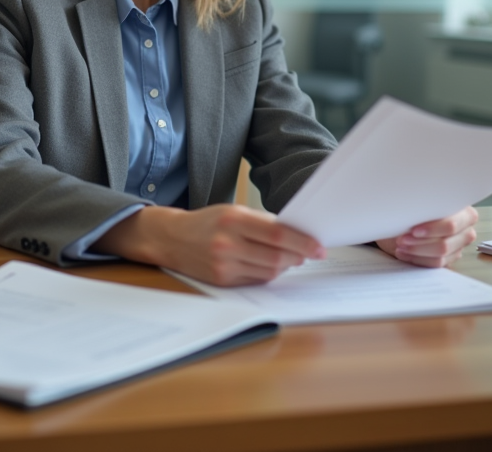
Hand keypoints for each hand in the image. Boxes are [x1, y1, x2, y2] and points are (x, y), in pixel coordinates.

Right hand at [95, 204, 325, 286]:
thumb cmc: (209, 222)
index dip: (303, 243)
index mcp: (233, 220)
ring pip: (269, 271)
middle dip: (299, 257)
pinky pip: (255, 280)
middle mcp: (227, 244)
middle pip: (277, 257)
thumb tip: (298, 235)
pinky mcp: (222, 281)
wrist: (172, 238)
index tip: (319, 247)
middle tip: (310, 254)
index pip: (278, 235)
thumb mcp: (233, 211)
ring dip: (285, 266)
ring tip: (290, 257)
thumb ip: (263, 223)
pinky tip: (269, 264)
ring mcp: (224, 265)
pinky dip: (267, 273)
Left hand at [375, 206, 477, 267]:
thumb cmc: (416, 206)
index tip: (414, 230)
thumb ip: (424, 206)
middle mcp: (466, 229)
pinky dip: (417, 259)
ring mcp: (459, 245)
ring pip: (440, 255)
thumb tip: (414, 209)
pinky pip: (435, 263)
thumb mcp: (419, 201)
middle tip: (402, 239)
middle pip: (445, 244)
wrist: (407, 216)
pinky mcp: (450, 257)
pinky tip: (404, 252)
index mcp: (464, 211)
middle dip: (420, 243)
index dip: (432, 229)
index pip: (451, 225)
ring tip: (401, 245)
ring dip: (417, 251)